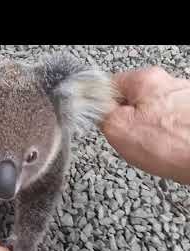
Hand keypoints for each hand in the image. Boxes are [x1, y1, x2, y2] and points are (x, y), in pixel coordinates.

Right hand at [101, 66, 189, 184]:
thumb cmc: (173, 144)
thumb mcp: (117, 128)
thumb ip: (100, 113)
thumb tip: (93, 108)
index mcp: (145, 79)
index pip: (108, 86)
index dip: (99, 106)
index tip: (100, 121)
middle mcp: (167, 84)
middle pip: (131, 101)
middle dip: (124, 121)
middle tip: (127, 138)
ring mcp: (183, 101)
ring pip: (150, 116)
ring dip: (145, 132)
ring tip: (151, 146)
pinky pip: (168, 128)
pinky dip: (164, 139)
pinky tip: (166, 149)